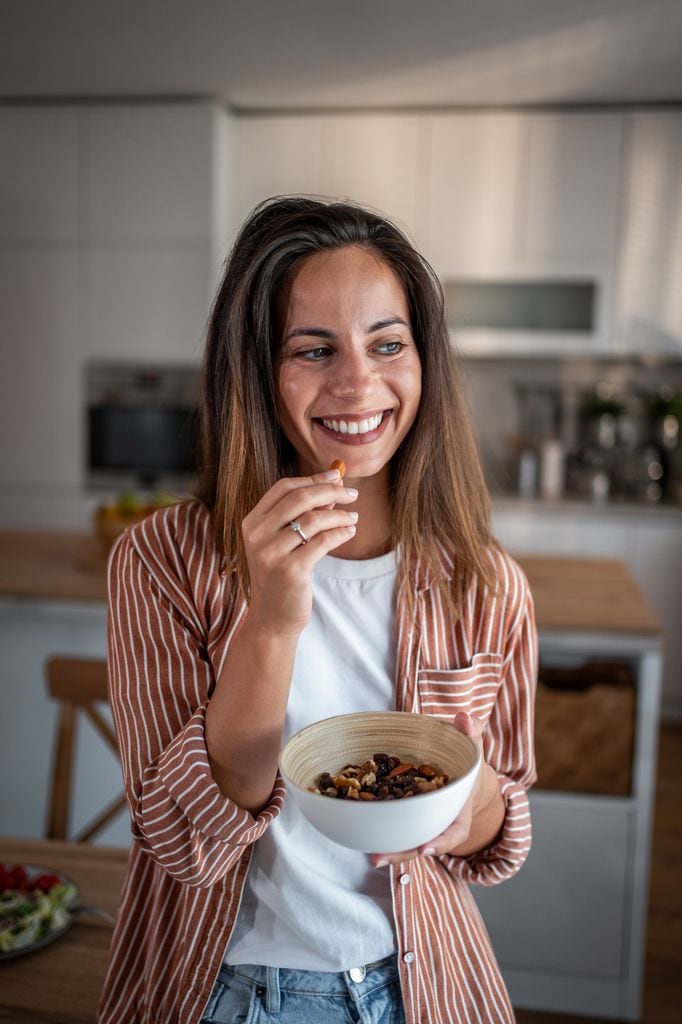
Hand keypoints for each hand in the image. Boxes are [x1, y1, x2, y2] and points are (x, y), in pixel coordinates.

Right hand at [242, 469, 358, 636]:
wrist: (273, 618)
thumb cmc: (282, 575)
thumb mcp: (286, 542)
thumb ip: (304, 515)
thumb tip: (333, 487)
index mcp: (252, 523)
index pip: (283, 487)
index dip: (312, 478)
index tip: (335, 476)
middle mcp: (257, 535)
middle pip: (300, 498)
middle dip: (331, 491)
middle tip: (353, 493)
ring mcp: (271, 553)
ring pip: (314, 519)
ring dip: (340, 515)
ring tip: (354, 517)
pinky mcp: (290, 570)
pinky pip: (323, 541)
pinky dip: (341, 533)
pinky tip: (350, 532)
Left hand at [369, 712, 494, 867]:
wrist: (465, 778)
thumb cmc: (467, 763)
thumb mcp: (472, 747)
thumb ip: (470, 731)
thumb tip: (464, 718)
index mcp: (459, 811)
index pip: (454, 832)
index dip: (441, 843)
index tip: (426, 848)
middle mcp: (440, 823)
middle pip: (423, 844)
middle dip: (403, 853)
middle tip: (379, 857)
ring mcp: (424, 825)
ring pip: (407, 842)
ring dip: (389, 851)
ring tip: (370, 855)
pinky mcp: (408, 820)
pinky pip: (397, 830)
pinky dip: (383, 834)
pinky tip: (362, 836)